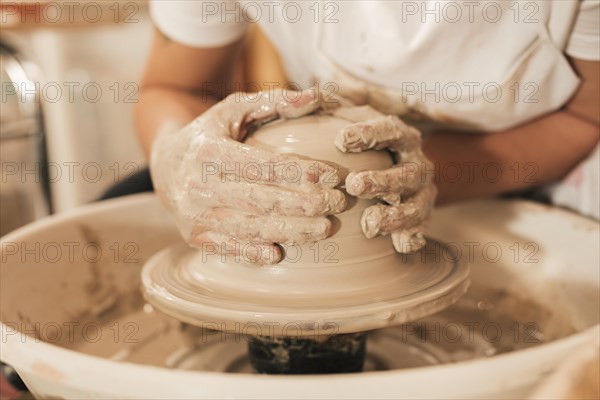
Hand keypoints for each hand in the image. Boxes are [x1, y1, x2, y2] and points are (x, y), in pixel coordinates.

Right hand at [150, 90, 345, 264]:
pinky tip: (281, 254)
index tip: (332, 175)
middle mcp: (198, 185)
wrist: (165, 165)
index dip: (299, 171)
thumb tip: (316, 96)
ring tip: (325, 228)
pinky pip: (229, 248)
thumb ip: (275, 101)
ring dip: (290, 232)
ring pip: (249, 228)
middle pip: (259, 200)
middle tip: (337, 203)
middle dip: (303, 204)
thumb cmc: (211, 134)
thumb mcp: (234, 110)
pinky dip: (254, 253)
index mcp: (208, 151)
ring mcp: (195, 215)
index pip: (261, 165)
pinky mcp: (195, 236)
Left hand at [332, 105, 436, 252]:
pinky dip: (412, 237)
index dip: (369, 134)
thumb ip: (333, 108)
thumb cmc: (363, 144)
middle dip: (382, 180)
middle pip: (407, 172)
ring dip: (395, 216)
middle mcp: (416, 163)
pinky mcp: (421, 217)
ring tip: (369, 225)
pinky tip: (400, 245)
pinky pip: (421, 229)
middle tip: (354, 185)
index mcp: (401, 136)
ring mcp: (422, 192)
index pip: (390, 130)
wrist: (401, 169)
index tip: (342, 140)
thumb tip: (313, 94)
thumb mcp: (352, 119)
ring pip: (417, 205)